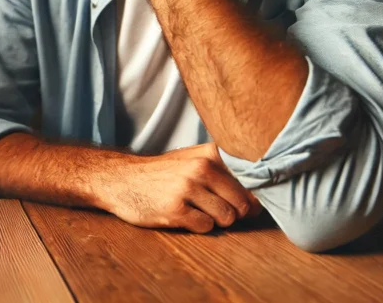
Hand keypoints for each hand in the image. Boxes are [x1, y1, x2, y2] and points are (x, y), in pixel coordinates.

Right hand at [95, 143, 261, 233]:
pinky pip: (206, 227)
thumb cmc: (162, 174)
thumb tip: (262, 198)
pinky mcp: (175, 209)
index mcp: (211, 153)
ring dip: (215, 220)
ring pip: (227, 217)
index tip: (245, 200)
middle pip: (243, 204)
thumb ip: (226, 171)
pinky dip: (197, 226)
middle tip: (212, 207)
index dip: (254, 196)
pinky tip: (181, 215)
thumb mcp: (193, 159)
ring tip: (195, 209)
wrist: (120, 179)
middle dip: (233, 212)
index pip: (253, 179)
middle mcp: (202, 167)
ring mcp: (188, 188)